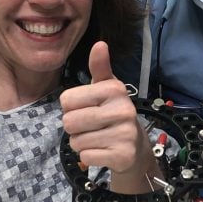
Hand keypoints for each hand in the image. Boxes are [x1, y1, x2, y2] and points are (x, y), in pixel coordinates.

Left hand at [60, 41, 147, 177]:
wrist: (136, 147)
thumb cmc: (113, 113)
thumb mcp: (106, 88)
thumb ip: (99, 67)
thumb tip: (100, 44)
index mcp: (115, 89)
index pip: (66, 100)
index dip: (71, 107)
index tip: (88, 108)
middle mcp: (123, 110)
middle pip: (69, 122)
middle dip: (75, 128)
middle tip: (91, 127)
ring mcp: (124, 134)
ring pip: (76, 142)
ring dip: (82, 143)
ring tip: (98, 138)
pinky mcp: (122, 155)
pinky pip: (85, 157)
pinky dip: (89, 157)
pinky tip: (103, 151)